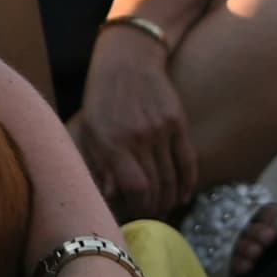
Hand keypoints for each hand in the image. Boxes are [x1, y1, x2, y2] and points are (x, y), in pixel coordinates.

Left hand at [71, 26, 197, 223]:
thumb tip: (112, 197)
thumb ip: (98, 164)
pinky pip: (187, 160)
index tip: (135, 215)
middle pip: (154, 187)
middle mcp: (138, 138)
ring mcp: (161, 130)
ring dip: (169, 199)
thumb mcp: (88, 130)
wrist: (127, 59)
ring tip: (164, 209)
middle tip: (150, 217)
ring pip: (171, 177)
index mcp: (111, 143)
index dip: (138, 208)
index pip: (134, 189)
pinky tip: (183, 195)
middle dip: (153, 208)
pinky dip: (187, 182)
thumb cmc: (101, 97)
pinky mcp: (178, 122)